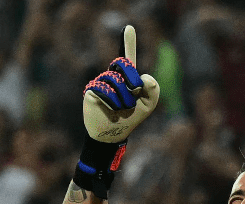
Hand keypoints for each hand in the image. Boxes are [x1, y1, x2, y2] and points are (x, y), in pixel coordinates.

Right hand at [82, 25, 159, 142]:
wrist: (114, 133)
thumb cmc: (130, 118)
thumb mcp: (148, 105)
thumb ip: (153, 90)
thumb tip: (145, 78)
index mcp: (126, 77)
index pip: (127, 58)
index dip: (128, 43)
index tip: (129, 27)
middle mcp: (112, 76)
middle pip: (123, 63)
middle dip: (132, 76)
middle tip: (136, 89)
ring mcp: (101, 82)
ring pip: (116, 81)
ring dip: (125, 98)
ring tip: (123, 108)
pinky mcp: (91, 90)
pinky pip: (105, 91)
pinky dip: (113, 102)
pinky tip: (112, 109)